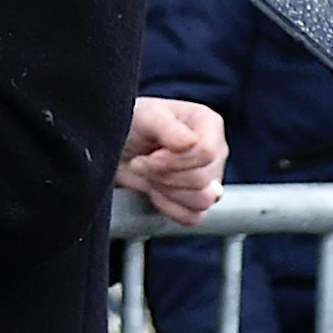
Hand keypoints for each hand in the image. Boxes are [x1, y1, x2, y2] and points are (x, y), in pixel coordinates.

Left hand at [120, 96, 228, 226]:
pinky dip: (170, 208)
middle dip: (164, 175)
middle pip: (202, 179)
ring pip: (203, 200)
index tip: (150, 156)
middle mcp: (215, 151)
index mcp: (209, 124)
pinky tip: (155, 191)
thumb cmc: (132, 124)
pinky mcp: (197, 199)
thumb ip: (167, 127)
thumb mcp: (145, 116)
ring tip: (149, 175)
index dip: (174, 160)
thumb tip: (190, 143)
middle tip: (141, 163)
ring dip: (167, 191)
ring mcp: (210, 178)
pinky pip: (194, 216)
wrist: (118, 146)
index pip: (206, 152)